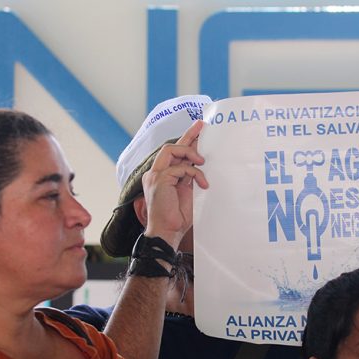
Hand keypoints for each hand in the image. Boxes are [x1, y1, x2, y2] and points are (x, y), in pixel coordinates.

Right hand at [142, 120, 208, 249]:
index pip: (173, 153)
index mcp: (161, 176)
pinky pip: (181, 168)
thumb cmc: (177, 218)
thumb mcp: (187, 192)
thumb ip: (189, 177)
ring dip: (190, 152)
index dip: (186, 139)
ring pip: (171, 150)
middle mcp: (155, 173)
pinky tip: (202, 184)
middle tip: (202, 126)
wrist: (167, 232)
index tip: (198, 128)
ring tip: (203, 161)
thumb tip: (200, 163)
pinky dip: (194, 173)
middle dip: (188, 135)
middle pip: (171, 146)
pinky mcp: (159, 180)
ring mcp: (155, 175)